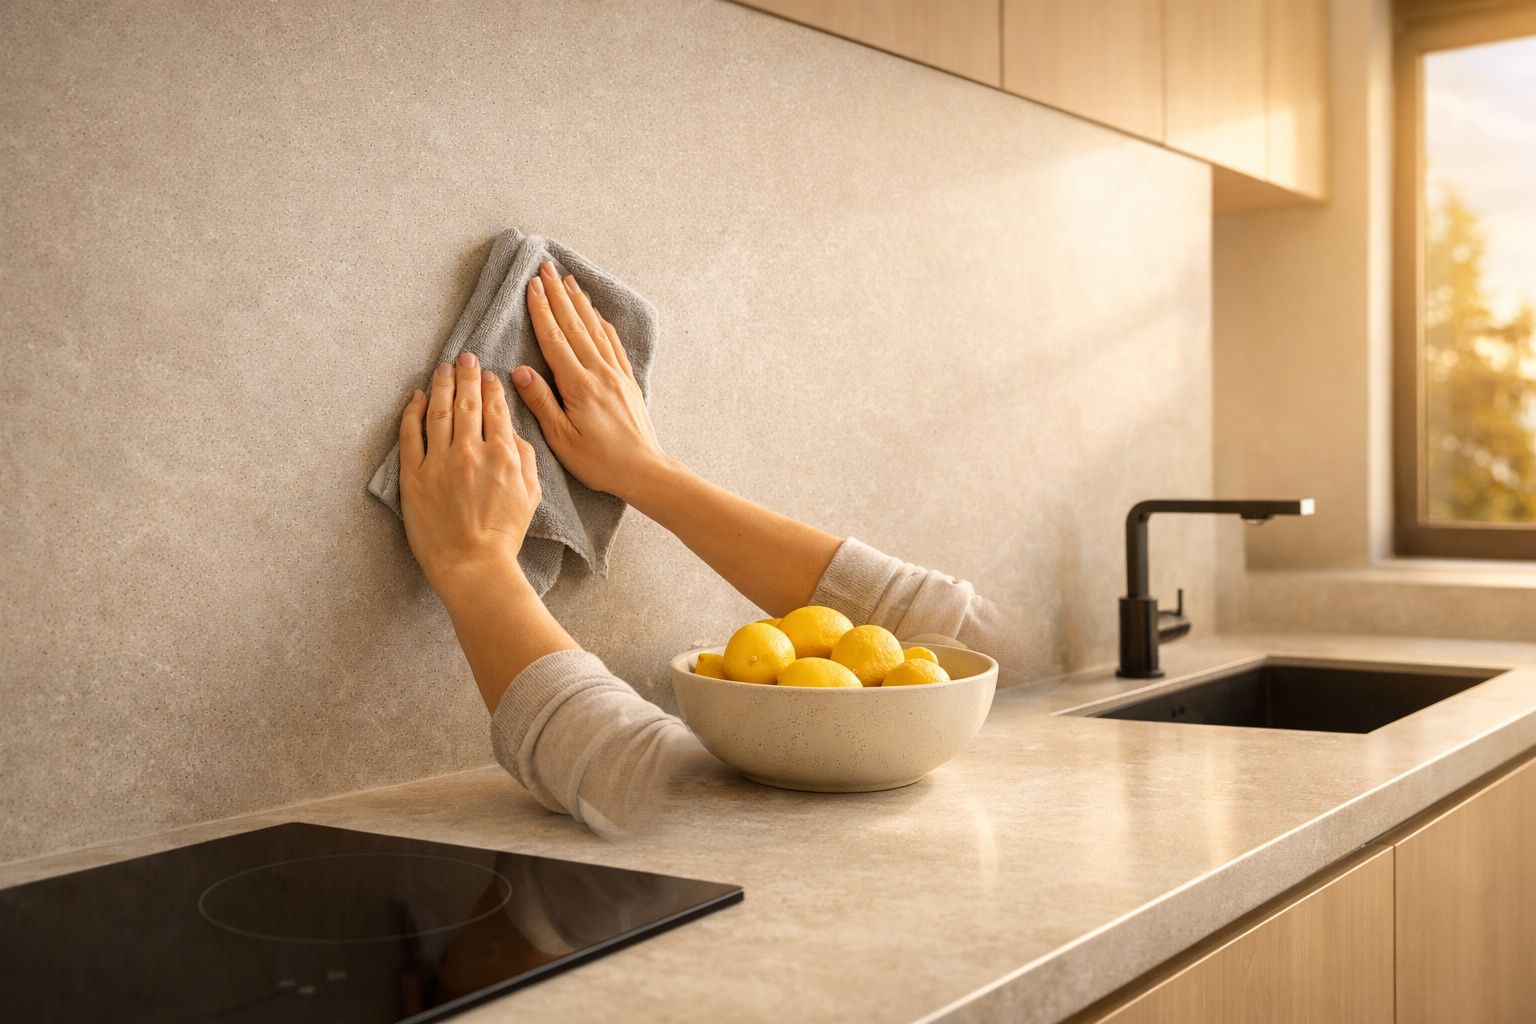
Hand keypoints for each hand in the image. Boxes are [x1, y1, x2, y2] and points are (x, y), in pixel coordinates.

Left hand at [399, 352, 540, 601]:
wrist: (473, 564)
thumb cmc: (504, 535)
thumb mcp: (531, 495)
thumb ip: (525, 459)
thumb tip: (512, 434)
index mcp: (502, 455)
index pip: (495, 409)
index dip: (491, 387)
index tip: (488, 374)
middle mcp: (470, 452)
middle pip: (466, 402)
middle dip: (466, 375)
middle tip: (464, 357)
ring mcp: (439, 462)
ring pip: (437, 411)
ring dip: (440, 385)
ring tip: (441, 368)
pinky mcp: (414, 476)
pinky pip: (410, 435)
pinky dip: (412, 412)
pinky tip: (415, 397)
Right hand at [513, 261, 669, 502]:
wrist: (644, 471)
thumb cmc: (599, 462)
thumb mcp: (561, 439)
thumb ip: (541, 402)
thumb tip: (520, 371)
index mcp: (579, 386)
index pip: (555, 339)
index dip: (541, 311)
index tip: (531, 286)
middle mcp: (600, 372)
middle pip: (574, 325)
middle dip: (558, 295)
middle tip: (546, 268)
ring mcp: (617, 374)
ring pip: (595, 329)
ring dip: (580, 302)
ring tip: (568, 280)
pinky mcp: (628, 381)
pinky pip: (613, 344)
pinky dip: (602, 323)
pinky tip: (597, 313)